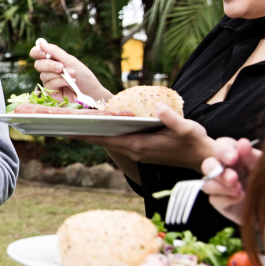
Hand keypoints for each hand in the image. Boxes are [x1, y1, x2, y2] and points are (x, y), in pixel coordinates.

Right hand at [30, 39, 112, 102]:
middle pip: (38, 64)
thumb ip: (55, 52)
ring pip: (44, 75)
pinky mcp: (50, 92)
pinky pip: (49, 84)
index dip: (36, 52)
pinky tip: (71, 82)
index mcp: (52, 60)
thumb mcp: (70, 61)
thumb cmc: (83, 76)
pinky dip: (61, 82)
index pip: (36, 54)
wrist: (92, 92)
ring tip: (73, 75)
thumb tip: (40, 42)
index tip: (44, 53)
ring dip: (60, 75)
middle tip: (62, 67)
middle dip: (50, 65)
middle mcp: (48, 70)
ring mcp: (48, 81)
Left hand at [77, 105, 214, 171]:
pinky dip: (106, 134)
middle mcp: (135, 151)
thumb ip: (172, 119)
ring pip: (109, 141)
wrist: (204, 158)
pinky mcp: (142, 150)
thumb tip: (158, 107)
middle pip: (103, 141)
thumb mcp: (187, 128)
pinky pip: (118, 141)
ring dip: (93, 133)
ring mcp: (138, 151)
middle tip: (61, 124)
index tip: (68, 130)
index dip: (87, 134)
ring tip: (73, 124)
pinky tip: (98, 125)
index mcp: (140, 146)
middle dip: (83, 133)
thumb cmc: (196, 142)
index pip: (107, 139)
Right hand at [200, 137, 261, 224]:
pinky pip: (214, 199)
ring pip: (206, 183)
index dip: (222, 151)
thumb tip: (242, 143)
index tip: (233, 158)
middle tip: (233, 178)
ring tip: (239, 189)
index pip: (221, 147)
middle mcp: (226, 170)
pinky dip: (226, 198)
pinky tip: (240, 198)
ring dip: (220, 185)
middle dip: (215, 169)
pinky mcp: (222, 204)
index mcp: (237, 157)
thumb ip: (253, 157)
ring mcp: (222, 188)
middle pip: (207, 164)